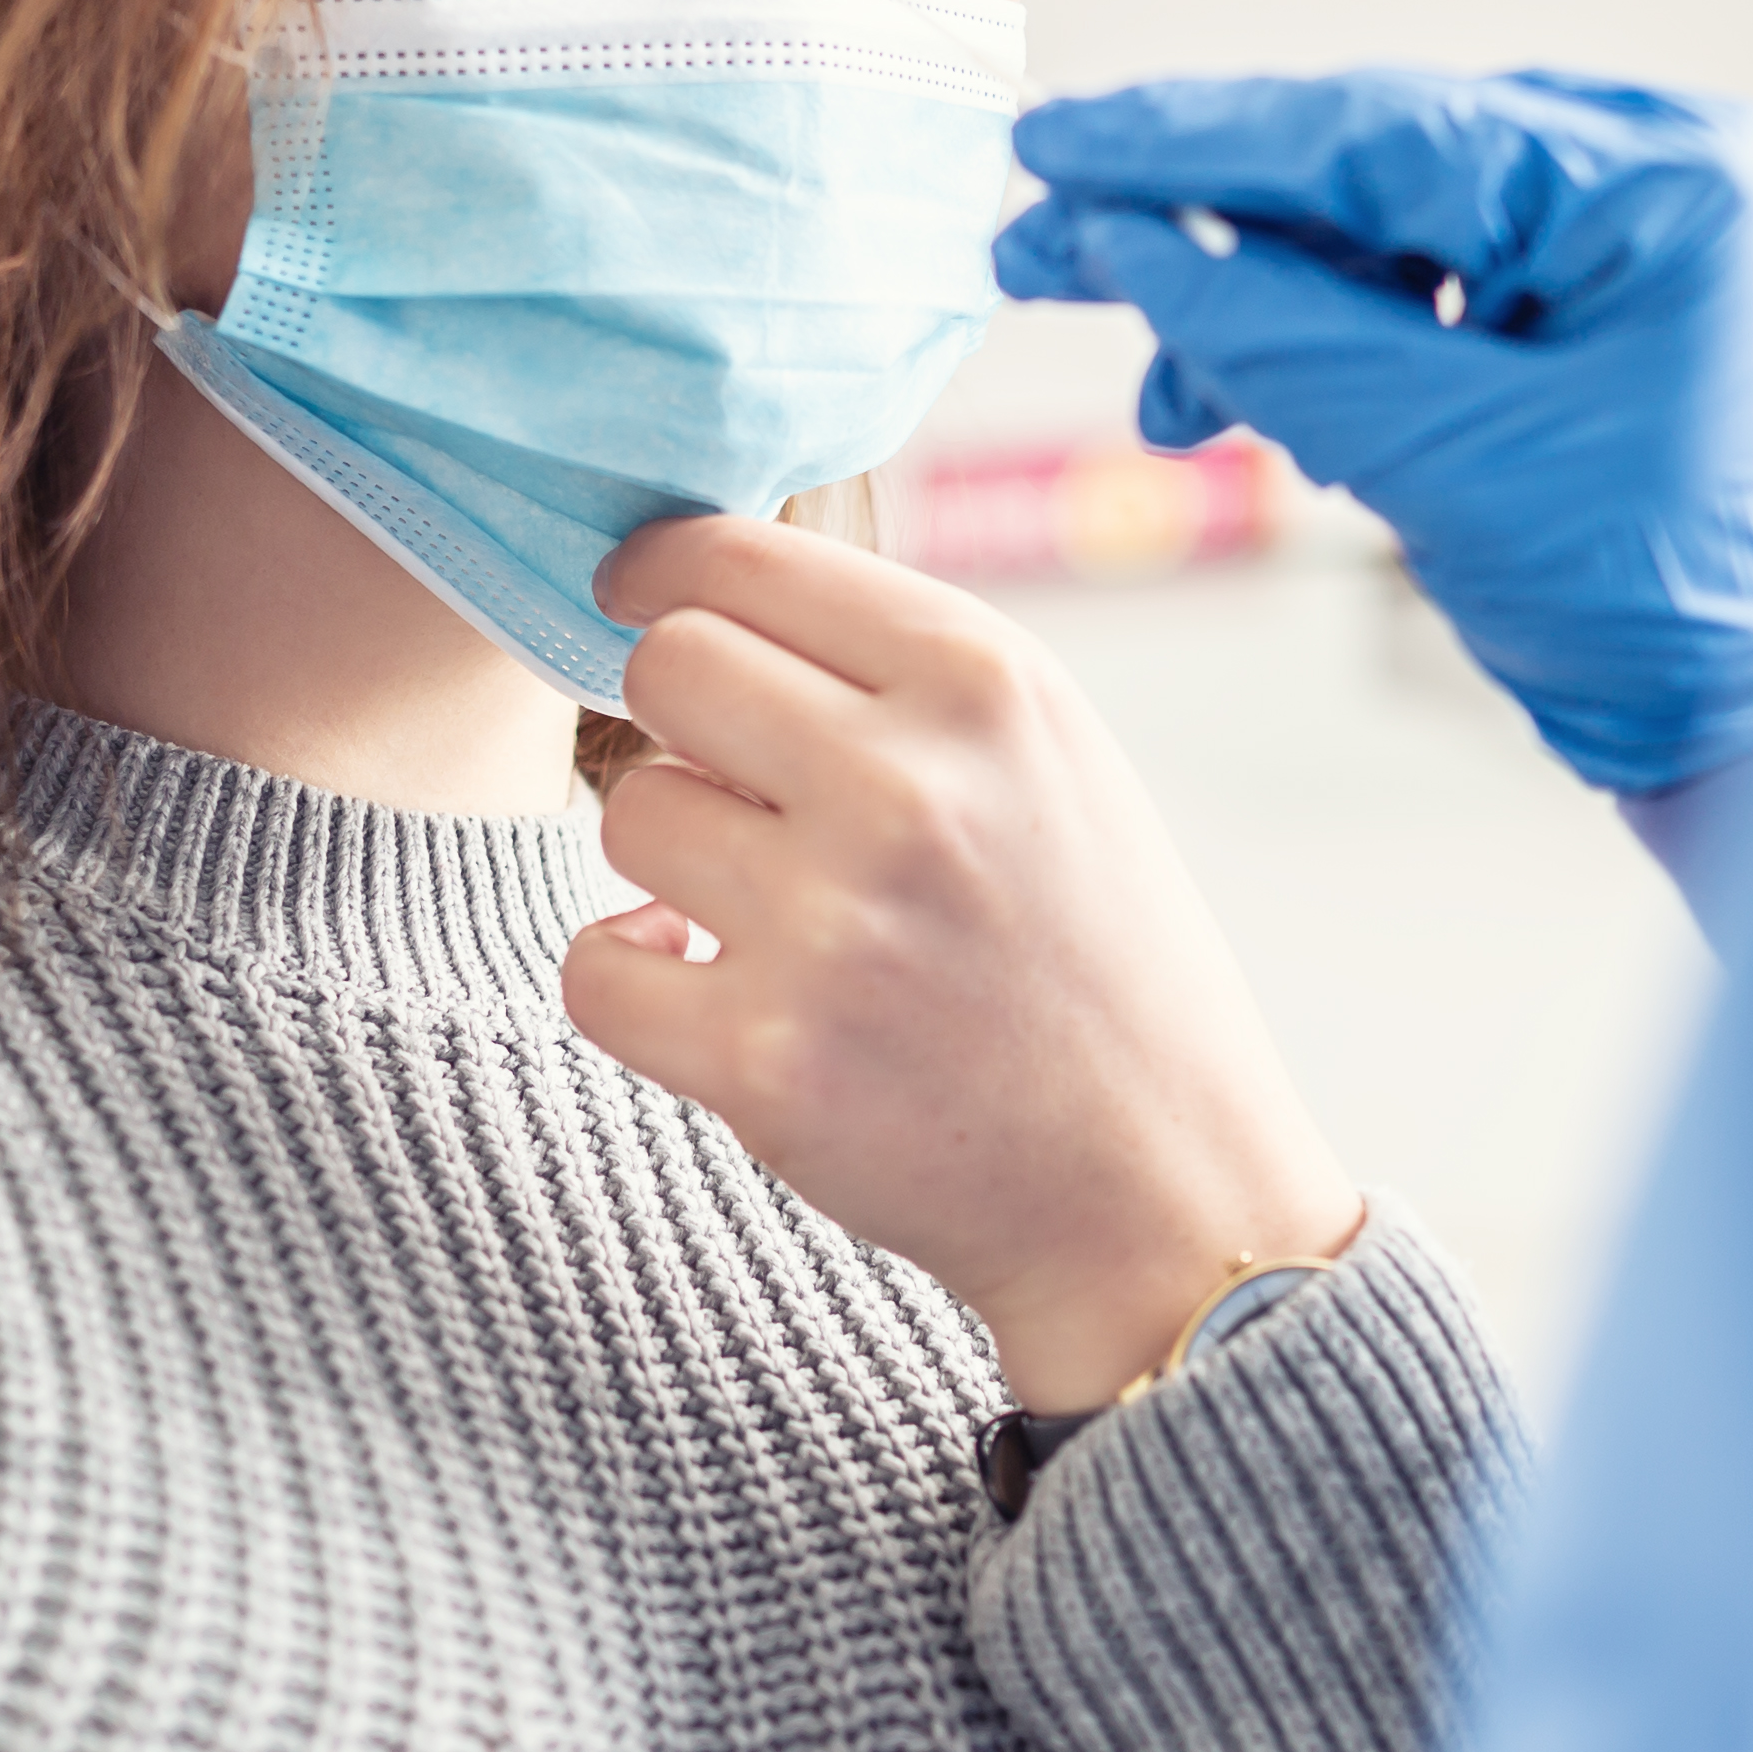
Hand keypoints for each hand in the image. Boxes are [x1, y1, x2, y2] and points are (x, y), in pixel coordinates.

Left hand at [557, 515, 1360, 1411]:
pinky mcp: (766, 1060)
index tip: (636, 595)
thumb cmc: (1093, 959)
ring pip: (628, 810)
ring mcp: (832, 925)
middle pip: (664, 663)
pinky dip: (631, 977)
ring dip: (672, 858)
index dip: (661, 571)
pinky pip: (594, 965)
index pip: (739, 558)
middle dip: (680, 723)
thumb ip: (897, 668)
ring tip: (770, 911)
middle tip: (737, 789)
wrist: (1158, 1192)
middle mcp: (909, 785)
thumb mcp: (1052, 756)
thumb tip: (690, 599)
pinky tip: (707, 987)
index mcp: (986, 683)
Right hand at [993, 71, 1752, 793]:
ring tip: (1170, 404)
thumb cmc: (1667, 607)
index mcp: (1653, 179)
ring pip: (1378, 232)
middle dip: (1202, 228)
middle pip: (1367, 168)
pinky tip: (1260, 409)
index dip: (1192, 142)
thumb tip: (1130, 242)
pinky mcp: (1586, 302)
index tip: (1055, 145)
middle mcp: (1645, 172)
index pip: (1375, 129)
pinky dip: (1326, 346)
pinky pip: (1418, 288)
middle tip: (1040, 252)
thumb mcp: (1449, 462)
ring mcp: (1620, 233)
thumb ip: (1280, 336)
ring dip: (1256, 306)